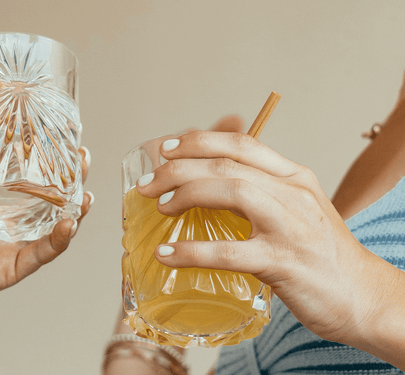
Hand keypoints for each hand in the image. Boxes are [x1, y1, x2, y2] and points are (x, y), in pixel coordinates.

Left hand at [0, 139, 92, 308]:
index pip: (25, 169)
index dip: (47, 153)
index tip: (65, 134)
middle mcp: (4, 215)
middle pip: (49, 196)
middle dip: (71, 179)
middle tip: (84, 158)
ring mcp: (8, 241)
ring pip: (53, 225)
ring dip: (75, 211)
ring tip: (87, 195)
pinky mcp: (6, 266)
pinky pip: (39, 254)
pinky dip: (58, 241)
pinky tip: (69, 223)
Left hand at [136, 129, 382, 344]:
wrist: (363, 296)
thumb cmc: (322, 256)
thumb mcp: (295, 212)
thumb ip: (260, 194)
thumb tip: (206, 186)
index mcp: (294, 178)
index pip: (242, 144)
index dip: (199, 141)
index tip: (165, 149)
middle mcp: (294, 194)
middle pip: (228, 164)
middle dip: (179, 168)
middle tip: (148, 184)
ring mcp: (291, 226)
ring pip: (231, 191)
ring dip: (185, 194)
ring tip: (159, 207)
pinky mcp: (284, 262)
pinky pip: (229, 252)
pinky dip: (192, 250)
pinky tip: (167, 253)